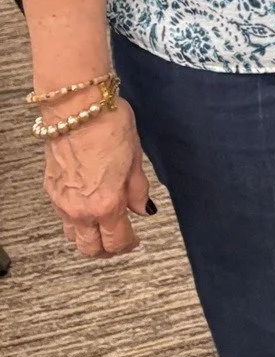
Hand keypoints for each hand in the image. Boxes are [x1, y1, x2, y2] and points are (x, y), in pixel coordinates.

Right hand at [42, 101, 152, 258]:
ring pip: (73, 236)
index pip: (117, 242)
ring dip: (89, 237)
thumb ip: (138, 189)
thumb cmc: (108, 124)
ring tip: (103, 224)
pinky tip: (87, 205)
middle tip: (120, 239)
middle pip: (90, 249)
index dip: (129, 245)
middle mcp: (80, 209)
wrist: (77, 107)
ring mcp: (62, 201)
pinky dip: (76, 218)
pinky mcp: (50, 189)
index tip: (136, 239)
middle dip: (107, 249)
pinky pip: (62, 216)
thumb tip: (142, 208)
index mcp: (106, 203)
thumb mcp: (136, 157)